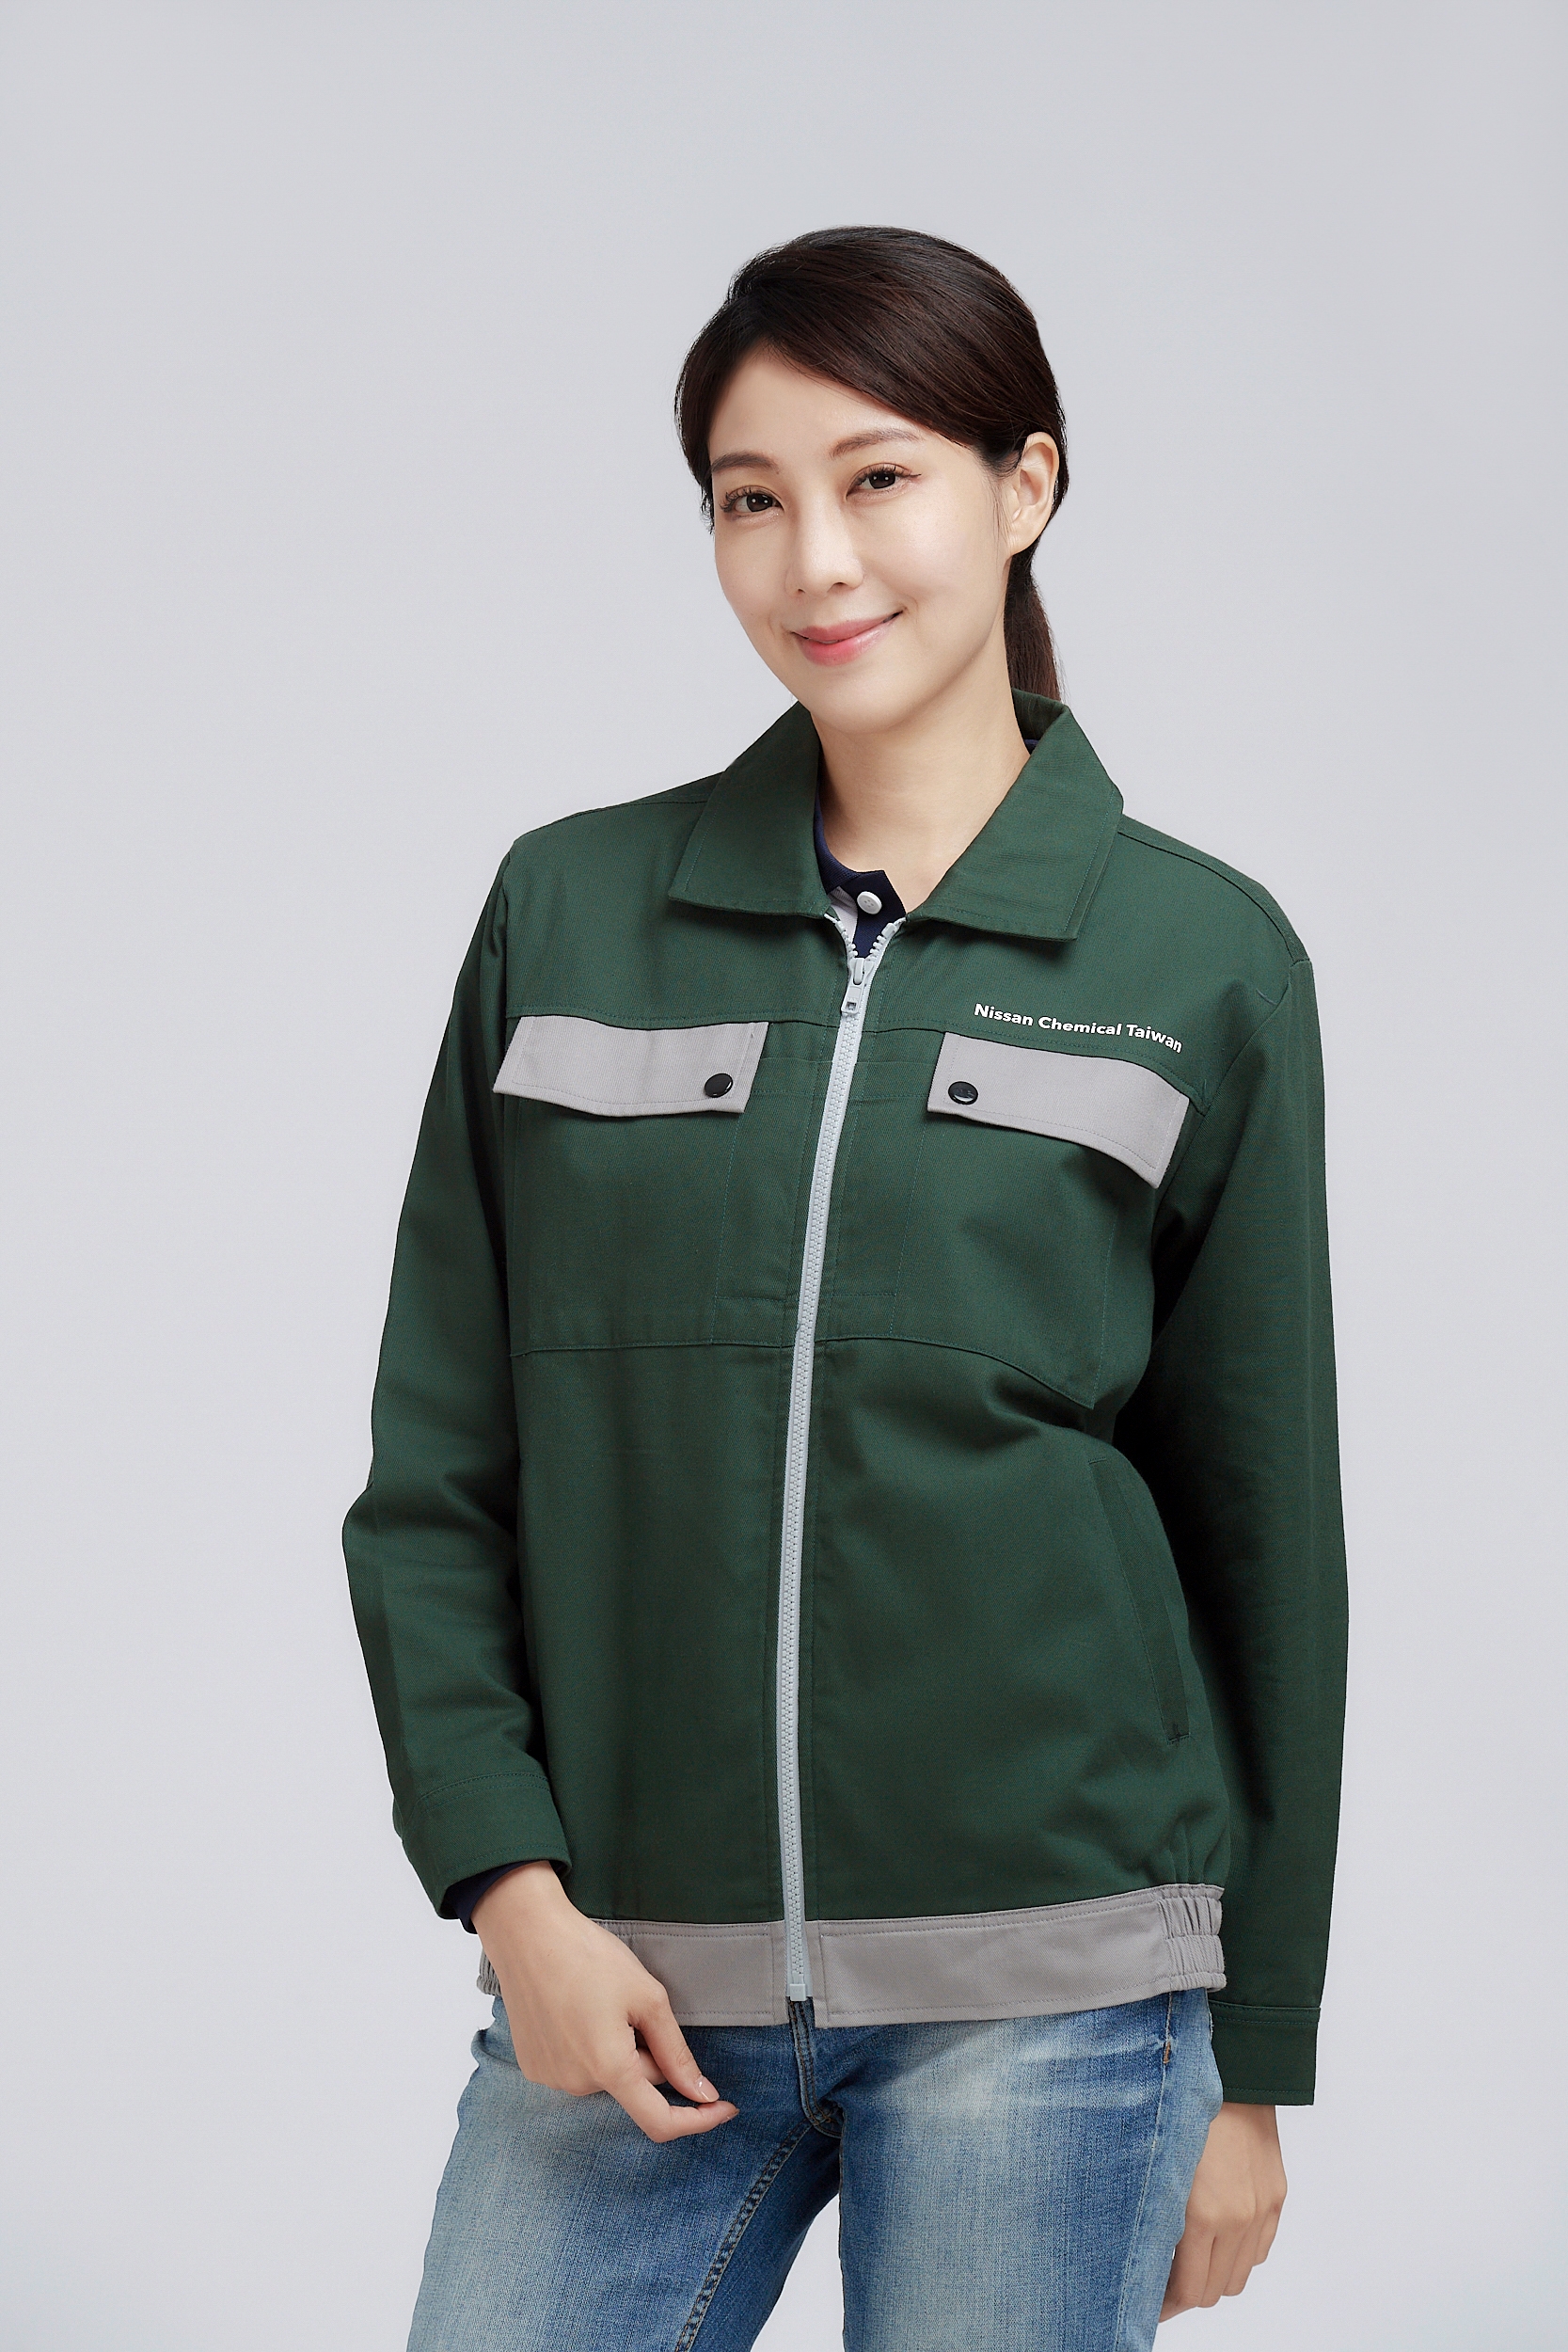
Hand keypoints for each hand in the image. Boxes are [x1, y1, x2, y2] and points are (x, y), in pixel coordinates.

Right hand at [471, 1862, 739, 2143]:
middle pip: (635, 2083)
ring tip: (602, 2001)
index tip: (724, 2107)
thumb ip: (676, 2053)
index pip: (660, 2122)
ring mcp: (551, 2078)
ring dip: (618, 2051)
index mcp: (610, 2068)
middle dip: (649, 2053)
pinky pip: (579, 2068)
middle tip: (636, 2004)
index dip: (697, 2121)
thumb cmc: (590, 1956)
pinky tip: (578, 2009)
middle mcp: (577, 2085)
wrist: (527, 1934)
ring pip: (608, 2075)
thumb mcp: (647, 1997)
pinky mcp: (534, 2067)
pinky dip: (590, 2048)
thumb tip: (702, 2094)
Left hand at [1162, 2101, 1285, 2317]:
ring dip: (1215, 2276)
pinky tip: (1219, 2238)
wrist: (1232, 2075)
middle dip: (1187, 2293)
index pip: (1189, 2291)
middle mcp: (1238, 2219)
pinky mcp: (1277, 2199)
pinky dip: (1239, 2255)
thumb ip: (1159, 2220)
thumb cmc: (1184, 2114)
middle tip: (1164, 2283)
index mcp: (1203, 2214)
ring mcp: (1262, 2211)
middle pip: (1215, 2291)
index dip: (1167, 2305)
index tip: (1149, 2303)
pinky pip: (1259, 2251)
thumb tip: (1149, 2258)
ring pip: (1239, 2277)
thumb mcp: (1160, 2170)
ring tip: (1190, 2260)